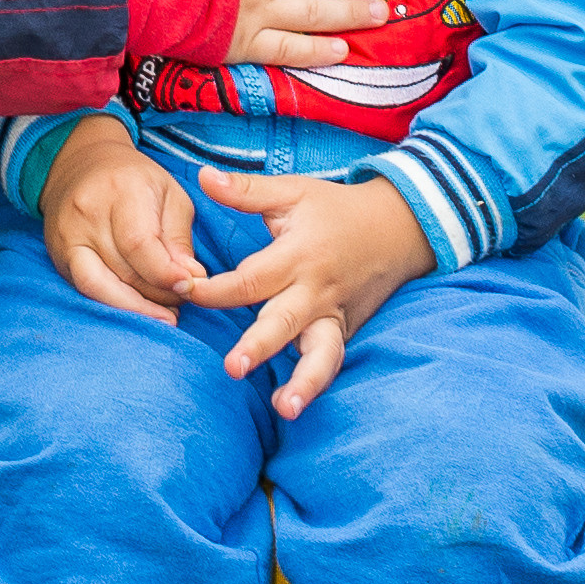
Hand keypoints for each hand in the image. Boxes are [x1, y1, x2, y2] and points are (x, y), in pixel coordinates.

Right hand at [40, 121, 201, 324]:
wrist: (81, 164)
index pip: (138, 244)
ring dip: (135, 309)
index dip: (165, 274)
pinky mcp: (57, 256)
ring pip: (98, 287)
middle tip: (182, 303)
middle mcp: (87, 214)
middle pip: (122, 271)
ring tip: (162, 317)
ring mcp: (67, 237)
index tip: (189, 288)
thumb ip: (180, 237)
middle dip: (157, 296)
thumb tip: (191, 279)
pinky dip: (113, 304)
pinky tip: (137, 309)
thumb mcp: (170, 194)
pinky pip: (84, 289)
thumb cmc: (135, 180)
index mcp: (120, 191)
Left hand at [181, 170, 433, 415]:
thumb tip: (202, 176)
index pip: (251, 278)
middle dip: (260, 346)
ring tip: (285, 407)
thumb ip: (245, 191)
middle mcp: (316, 290)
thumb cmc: (336, 209)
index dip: (215, 288)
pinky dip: (316, 382)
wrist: (399, 228)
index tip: (185, 292)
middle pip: (285, 321)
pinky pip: (332, 359)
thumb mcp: (293, 192)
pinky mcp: (346, 331)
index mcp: (298, 255)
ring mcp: (335, 315)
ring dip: (304, 381)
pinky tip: (293, 405)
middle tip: (233, 367)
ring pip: (322, 352)